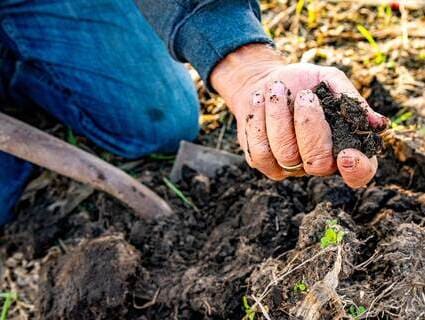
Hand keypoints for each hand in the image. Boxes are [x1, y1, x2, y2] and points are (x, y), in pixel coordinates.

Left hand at [211, 44, 388, 187]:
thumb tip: (377, 123)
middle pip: (317, 162)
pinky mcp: (265, 164)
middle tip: (303, 96)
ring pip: (286, 155)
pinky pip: (261, 152)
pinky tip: (260, 100)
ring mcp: (291, 166)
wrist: (265, 83)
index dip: (356, 170)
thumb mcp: (329, 80)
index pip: (359, 173)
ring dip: (279, 117)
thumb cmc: (303, 82)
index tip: (347, 154)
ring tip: (276, 88)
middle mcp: (319, 162)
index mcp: (344, 145)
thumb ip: (349, 98)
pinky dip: (258, 121)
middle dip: (309, 126)